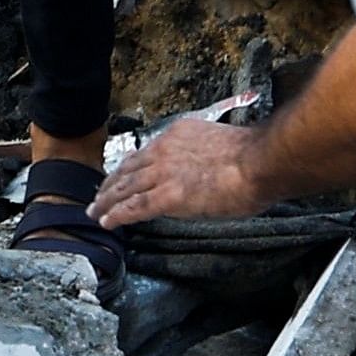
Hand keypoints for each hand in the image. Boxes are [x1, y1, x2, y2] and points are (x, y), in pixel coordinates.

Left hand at [90, 115, 273, 225]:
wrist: (259, 161)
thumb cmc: (252, 156)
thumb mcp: (218, 142)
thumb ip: (201, 153)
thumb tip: (201, 168)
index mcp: (177, 134)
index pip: (145, 151)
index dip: (130, 166)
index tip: (122, 174)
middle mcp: (164, 150)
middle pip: (128, 168)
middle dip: (112, 183)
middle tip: (100, 194)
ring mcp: (164, 173)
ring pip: (126, 188)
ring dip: (107, 200)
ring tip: (96, 211)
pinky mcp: (168, 196)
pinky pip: (134, 207)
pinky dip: (117, 214)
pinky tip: (107, 221)